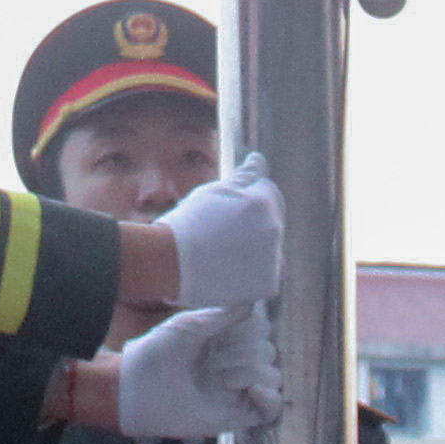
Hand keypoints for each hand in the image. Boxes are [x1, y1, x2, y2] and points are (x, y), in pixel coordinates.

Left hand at [113, 301, 285, 438]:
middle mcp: (236, 362)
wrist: (138, 391)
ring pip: (272, 376)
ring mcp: (239, 389)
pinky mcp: (238, 415)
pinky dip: (269, 399)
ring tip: (224, 380)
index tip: (226, 330)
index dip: (250, 328)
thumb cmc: (158, 353)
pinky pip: (271, 410)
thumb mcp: (190, 325)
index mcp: (226, 339)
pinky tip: (252, 391)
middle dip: (245, 352)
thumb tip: (252, 302)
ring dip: (251, 373)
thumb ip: (224, 313)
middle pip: (268, 350)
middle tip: (214, 360)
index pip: (261, 328)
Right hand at [158, 158, 284, 308]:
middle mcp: (275, 228)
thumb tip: (259, 159)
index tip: (226, 214)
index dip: (247, 201)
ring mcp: (274, 258)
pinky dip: (252, 277)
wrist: (169, 261)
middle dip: (254, 225)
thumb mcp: (214, 192)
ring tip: (222, 255)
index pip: (268, 193)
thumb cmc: (188, 222)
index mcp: (263, 200)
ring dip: (255, 251)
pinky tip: (228, 274)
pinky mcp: (268, 284)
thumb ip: (244, 177)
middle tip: (222, 235)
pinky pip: (267, 277)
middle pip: (272, 221)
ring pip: (270, 250)